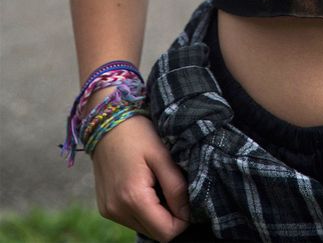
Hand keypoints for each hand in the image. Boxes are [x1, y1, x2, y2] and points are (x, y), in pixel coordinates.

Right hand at [91, 114, 190, 241]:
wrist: (106, 120)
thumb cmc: (137, 132)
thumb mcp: (162, 155)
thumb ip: (176, 187)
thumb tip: (187, 213)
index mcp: (132, 198)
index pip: (166, 233)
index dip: (182, 220)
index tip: (187, 198)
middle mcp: (117, 211)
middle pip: (155, 233)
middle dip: (170, 216)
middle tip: (174, 187)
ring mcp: (109, 211)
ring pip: (144, 228)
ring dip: (157, 213)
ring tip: (159, 183)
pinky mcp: (106, 208)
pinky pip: (131, 219)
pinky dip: (144, 209)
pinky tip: (146, 185)